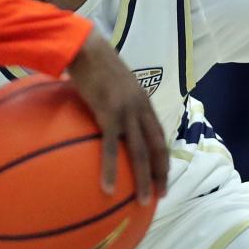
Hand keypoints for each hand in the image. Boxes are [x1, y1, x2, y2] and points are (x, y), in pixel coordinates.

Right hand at [66, 30, 168, 202]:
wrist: (84, 47)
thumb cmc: (93, 63)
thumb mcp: (112, 83)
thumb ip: (114, 100)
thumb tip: (105, 117)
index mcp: (143, 102)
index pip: (160, 135)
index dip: (164, 157)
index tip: (163, 176)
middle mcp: (140, 108)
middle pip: (157, 147)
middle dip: (162, 173)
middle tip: (162, 195)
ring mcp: (126, 112)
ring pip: (141, 152)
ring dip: (145, 180)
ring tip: (145, 201)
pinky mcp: (108, 114)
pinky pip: (111, 148)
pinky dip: (111, 169)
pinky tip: (109, 187)